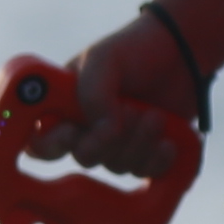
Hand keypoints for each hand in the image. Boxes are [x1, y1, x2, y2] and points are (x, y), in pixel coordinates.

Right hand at [57, 11, 206, 177]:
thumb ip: (93, 93)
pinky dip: (158, 161)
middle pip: (86, 158)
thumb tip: (105, 131)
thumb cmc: (135, 50)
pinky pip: (145, 173)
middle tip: (134, 110)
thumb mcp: (104, 59)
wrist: (181, 54)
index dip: (53, 144)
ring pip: (118, 166)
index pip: (43, 142)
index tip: (72, 132)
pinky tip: (168, 142)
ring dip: (140, 142)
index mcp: (66, 107)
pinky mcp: (145, 154)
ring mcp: (116, 145)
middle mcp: (87, 130)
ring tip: (157, 114)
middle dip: (112, 137)